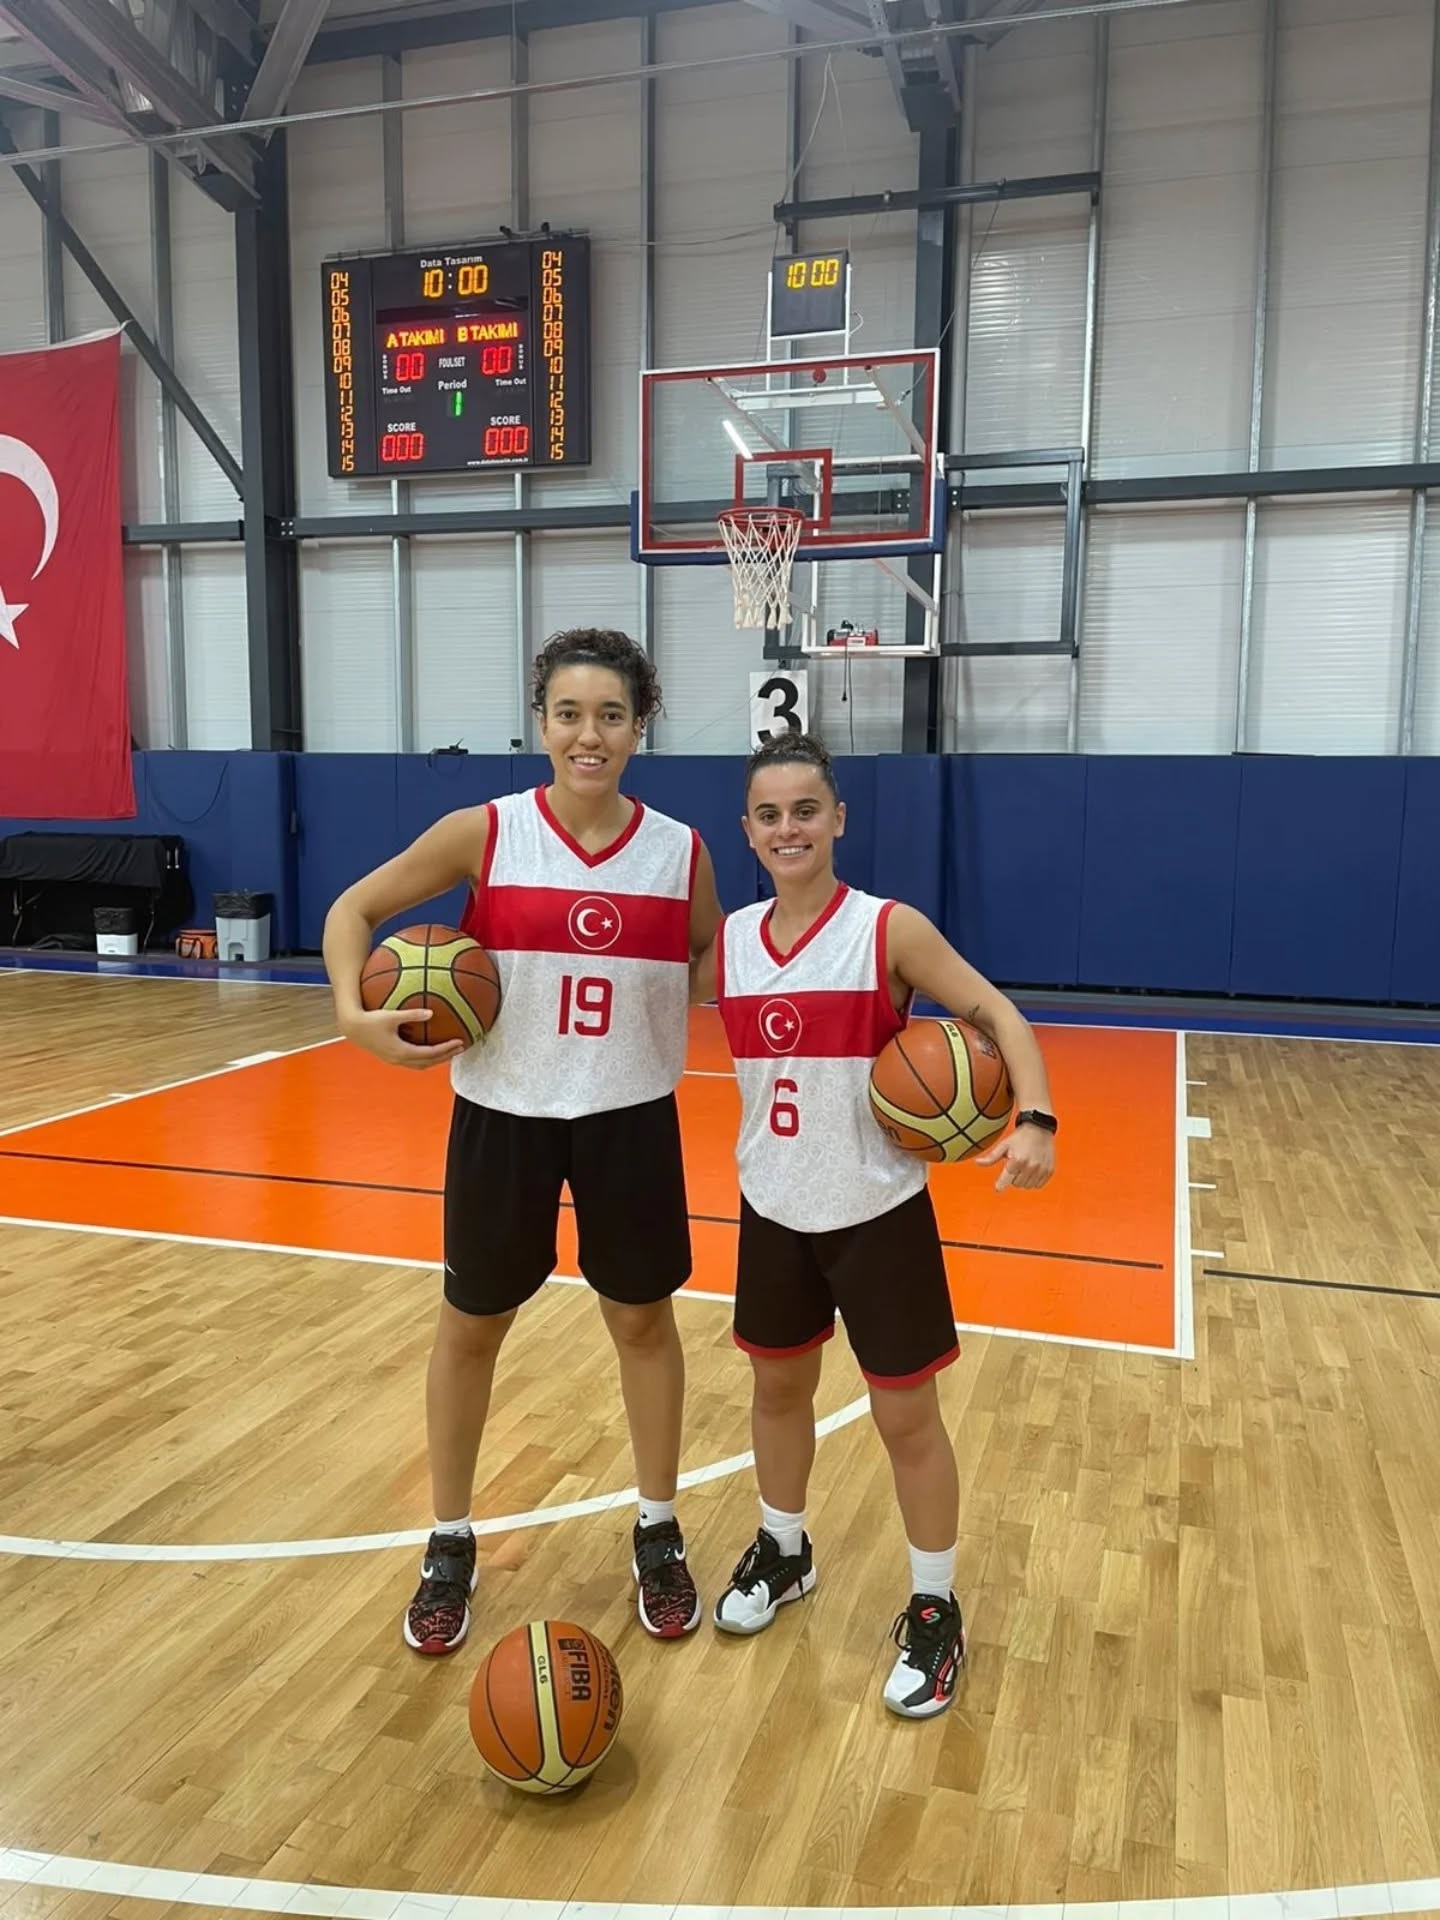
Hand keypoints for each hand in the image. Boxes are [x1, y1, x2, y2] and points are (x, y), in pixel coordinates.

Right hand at [340, 1006, 465, 1070]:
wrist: (353, 1028)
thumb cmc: (371, 1020)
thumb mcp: (392, 1016)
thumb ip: (412, 1014)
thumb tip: (431, 1013)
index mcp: (402, 1051)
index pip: (430, 1054)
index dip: (446, 1049)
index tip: (460, 1042)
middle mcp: (399, 1059)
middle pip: (428, 1062)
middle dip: (445, 1056)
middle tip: (460, 1048)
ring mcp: (395, 1060)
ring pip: (421, 1064)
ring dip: (436, 1059)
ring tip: (448, 1051)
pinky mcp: (391, 1056)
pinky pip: (413, 1061)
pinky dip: (425, 1057)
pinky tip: (429, 1047)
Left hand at [975, 1123, 1054, 1192]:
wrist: (1039, 1129)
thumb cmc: (1019, 1137)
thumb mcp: (1004, 1145)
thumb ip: (991, 1157)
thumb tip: (976, 1163)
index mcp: (1017, 1160)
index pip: (1006, 1180)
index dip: (1001, 1185)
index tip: (998, 1188)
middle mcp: (1030, 1166)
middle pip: (1017, 1184)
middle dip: (1014, 1177)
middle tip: (1015, 1166)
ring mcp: (1041, 1169)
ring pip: (1027, 1186)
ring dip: (1024, 1180)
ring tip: (1024, 1167)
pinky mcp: (1049, 1171)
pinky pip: (1038, 1185)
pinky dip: (1034, 1180)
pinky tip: (1033, 1170)